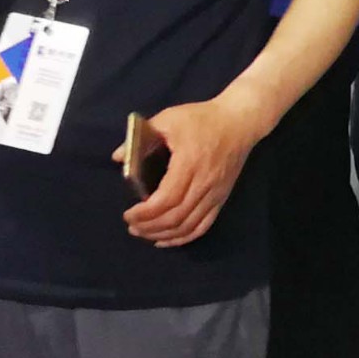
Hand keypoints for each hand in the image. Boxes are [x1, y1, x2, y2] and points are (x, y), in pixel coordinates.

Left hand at [123, 96, 268, 246]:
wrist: (240, 121)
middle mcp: (204, 183)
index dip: (145, 213)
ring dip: (164, 235)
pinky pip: (203, 226)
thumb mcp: (169, 118)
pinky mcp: (221, 198)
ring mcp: (215, 194)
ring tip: (145, 233)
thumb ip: (142, 136)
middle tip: (131, 226)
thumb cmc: (203, 118)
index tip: (128, 214)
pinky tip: (167, 239)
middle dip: (149, 226)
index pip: (166, 199)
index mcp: (189, 164)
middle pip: (175, 217)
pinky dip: (184, 238)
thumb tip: (118, 156)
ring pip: (188, 226)